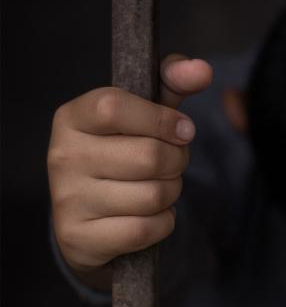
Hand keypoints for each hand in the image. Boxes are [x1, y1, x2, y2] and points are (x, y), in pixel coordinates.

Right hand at [47, 54, 212, 288]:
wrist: (90, 218)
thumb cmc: (123, 152)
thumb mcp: (144, 112)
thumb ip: (172, 83)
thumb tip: (202, 69)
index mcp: (73, 117)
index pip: (115, 106)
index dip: (162, 120)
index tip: (182, 130)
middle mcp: (62, 156)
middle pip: (149, 156)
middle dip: (178, 162)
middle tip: (171, 164)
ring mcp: (67, 199)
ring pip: (153, 195)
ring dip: (171, 193)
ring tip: (156, 188)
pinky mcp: (80, 237)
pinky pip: (146, 229)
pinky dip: (162, 223)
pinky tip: (148, 215)